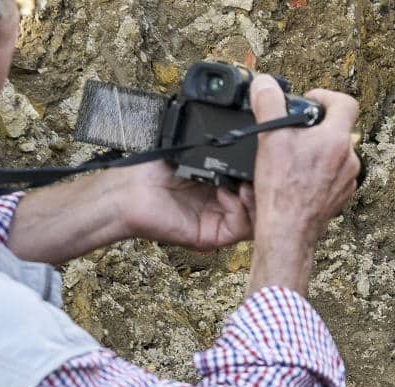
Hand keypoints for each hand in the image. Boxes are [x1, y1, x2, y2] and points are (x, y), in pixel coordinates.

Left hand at [113, 160, 254, 251]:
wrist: (129, 193)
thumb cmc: (150, 173)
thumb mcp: (191, 154)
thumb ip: (218, 152)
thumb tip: (245, 142)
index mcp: (219, 185)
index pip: (253, 184)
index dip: (262, 173)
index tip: (265, 158)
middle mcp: (223, 206)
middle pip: (260, 203)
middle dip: (266, 188)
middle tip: (264, 172)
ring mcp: (220, 222)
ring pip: (256, 219)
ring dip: (256, 200)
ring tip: (246, 184)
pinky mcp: (213, 236)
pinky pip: (240, 228)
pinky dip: (240, 209)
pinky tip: (228, 194)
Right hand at [248, 75, 360, 293]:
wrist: (288, 230)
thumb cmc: (282, 188)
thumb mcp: (270, 137)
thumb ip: (268, 103)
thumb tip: (264, 84)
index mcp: (337, 139)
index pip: (346, 102)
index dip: (325, 97)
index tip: (308, 103)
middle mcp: (350, 159)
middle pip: (337, 128)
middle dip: (314, 126)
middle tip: (292, 132)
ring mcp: (348, 179)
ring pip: (334, 152)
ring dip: (315, 149)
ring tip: (291, 157)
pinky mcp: (342, 196)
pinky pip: (333, 173)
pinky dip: (318, 171)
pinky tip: (298, 178)